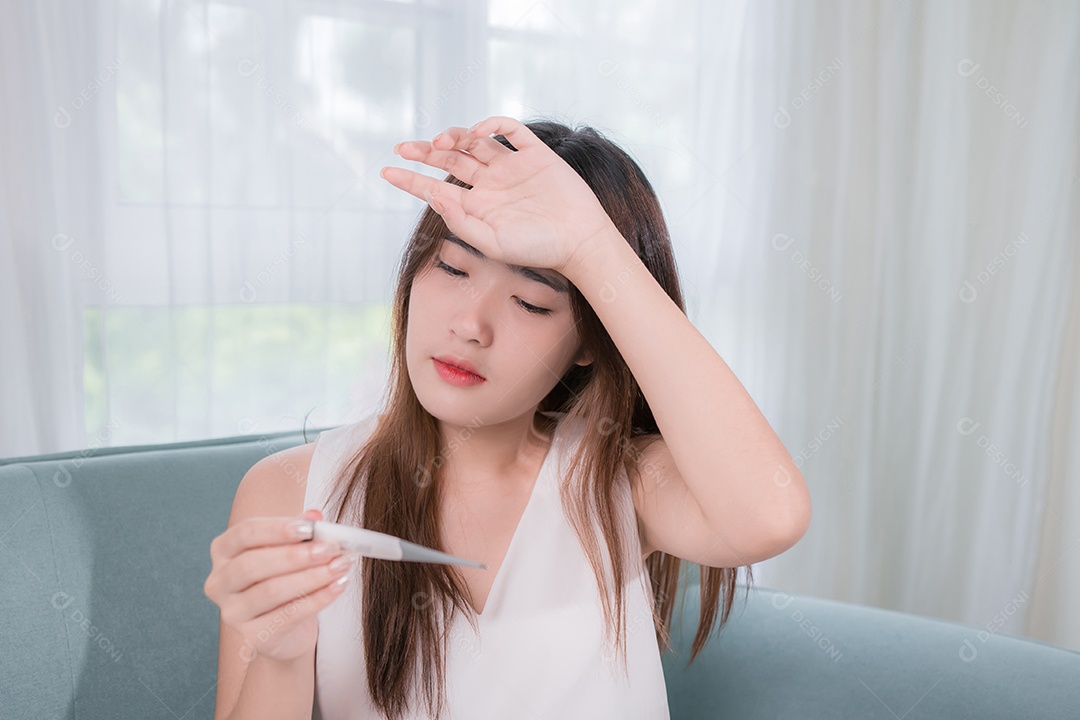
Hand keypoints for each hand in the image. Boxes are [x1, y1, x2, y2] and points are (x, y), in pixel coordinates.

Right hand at [203, 509, 357, 663]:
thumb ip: (302, 532)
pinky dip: (318, 598)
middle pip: (252, 564)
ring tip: (340, 565)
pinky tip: (338, 586)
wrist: (289, 628)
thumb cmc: (285, 578)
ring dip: (312, 576)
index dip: (277, 529)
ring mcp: (233, 612)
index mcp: (224, 551)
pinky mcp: (253, 637)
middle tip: (330, 549)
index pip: (245, 534)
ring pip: (271, 591)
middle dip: (296, 555)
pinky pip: (288, 615)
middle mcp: (219, 582)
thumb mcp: (292, 549)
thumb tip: (315, 516)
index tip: (309, 527)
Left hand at [380, 116, 615, 277]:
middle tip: (403, 147)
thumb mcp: (492, 243)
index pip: (436, 189)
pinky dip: (491, 124)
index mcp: (478, 208)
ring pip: (475, 142)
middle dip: (425, 152)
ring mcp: (512, 168)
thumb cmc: (538, 250)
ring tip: (441, 141)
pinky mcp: (535, 155)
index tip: (386, 171)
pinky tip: (478, 131)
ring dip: (455, 136)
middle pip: (450, 160)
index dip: (411, 180)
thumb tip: (432, 194)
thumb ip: (461, 221)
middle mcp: (491, 185)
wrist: (580, 241)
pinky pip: (510, 131)